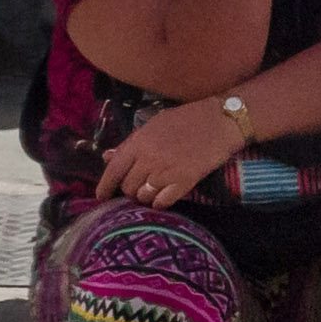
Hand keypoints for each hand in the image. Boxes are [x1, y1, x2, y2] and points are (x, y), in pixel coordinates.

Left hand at [96, 97, 246, 207]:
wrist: (219, 121)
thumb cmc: (187, 119)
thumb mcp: (154, 124)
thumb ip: (131, 143)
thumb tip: (108, 157)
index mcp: (139, 142)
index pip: (114, 169)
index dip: (104, 186)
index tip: (100, 196)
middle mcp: (148, 159)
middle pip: (128, 187)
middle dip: (130, 189)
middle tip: (139, 185)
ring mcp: (165, 172)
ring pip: (143, 196)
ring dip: (145, 195)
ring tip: (154, 188)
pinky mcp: (183, 182)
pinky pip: (162, 202)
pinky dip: (160, 202)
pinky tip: (164, 195)